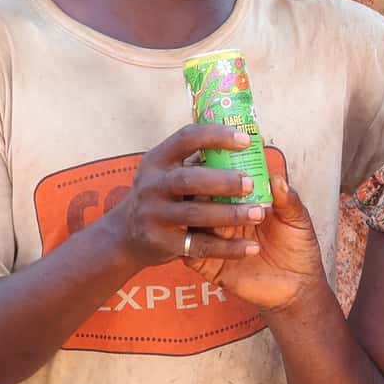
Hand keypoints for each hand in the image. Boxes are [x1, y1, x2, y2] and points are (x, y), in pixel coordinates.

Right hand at [100, 125, 268, 266]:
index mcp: (158, 160)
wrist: (125, 235)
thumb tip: (249, 142)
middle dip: (223, 180)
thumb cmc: (162, 194)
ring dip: (230, 214)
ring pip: (195, 214)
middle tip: (251, 183)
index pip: (186, 138)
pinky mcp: (161, 243)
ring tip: (258, 213)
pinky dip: (227, 248)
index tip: (246, 140)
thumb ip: (200, 161)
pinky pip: (199, 246)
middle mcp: (152, 185)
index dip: (217, 136)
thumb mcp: (169, 171)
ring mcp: (154, 215)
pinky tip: (250, 247)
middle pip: (189, 179)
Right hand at [189, 173, 323, 311]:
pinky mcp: (209, 265)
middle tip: (238, 192)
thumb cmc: (298, 247)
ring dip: (215, 217)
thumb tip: (276, 179)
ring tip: (254, 219)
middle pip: (199, 197)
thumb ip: (287, 199)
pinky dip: (213, 248)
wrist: (298, 286)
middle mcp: (221, 217)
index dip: (219, 169)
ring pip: (192, 222)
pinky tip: (249, 247)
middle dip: (211, 190)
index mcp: (239, 200)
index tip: (230, 164)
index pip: (219, 179)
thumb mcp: (298, 219)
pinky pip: (195, 253)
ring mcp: (213, 240)